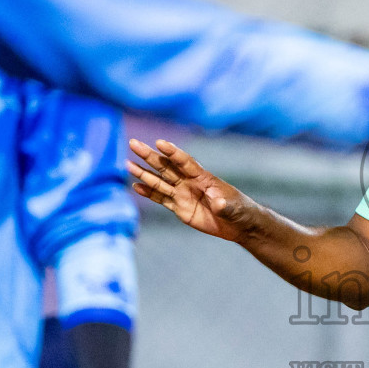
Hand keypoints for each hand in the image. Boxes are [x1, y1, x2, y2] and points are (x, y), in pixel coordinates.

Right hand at [127, 139, 260, 242]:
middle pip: (166, 167)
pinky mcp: (179, 208)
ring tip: (127, 164)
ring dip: (144, 173)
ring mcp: (183, 194)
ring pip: (160, 181)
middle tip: (133, 143)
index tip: (159, 143)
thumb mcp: (235, 209)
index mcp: (204, 178)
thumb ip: (225, 206)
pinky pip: (161, 199)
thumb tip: (218, 203)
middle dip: (150, 155)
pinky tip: (136, 186)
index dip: (173, 153)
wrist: (239, 224)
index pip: (185, 162)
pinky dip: (148, 193)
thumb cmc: (241, 211)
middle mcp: (190, 182)